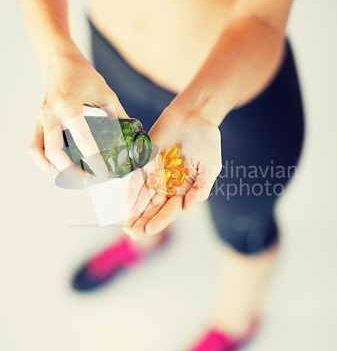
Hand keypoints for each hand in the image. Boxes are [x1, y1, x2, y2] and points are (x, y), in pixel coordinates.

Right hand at [29, 42, 128, 181]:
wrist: (60, 62)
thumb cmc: (83, 76)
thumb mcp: (106, 94)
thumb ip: (118, 116)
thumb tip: (133, 138)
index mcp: (69, 105)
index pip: (82, 138)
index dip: (93, 158)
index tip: (103, 172)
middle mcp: (51, 114)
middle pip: (53, 151)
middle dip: (70, 170)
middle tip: (88, 179)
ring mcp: (41, 118)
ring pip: (39, 152)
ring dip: (52, 168)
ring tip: (72, 177)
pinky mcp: (38, 122)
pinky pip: (35, 146)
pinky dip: (44, 160)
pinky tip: (59, 167)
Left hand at [124, 104, 221, 239]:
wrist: (195, 115)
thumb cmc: (206, 141)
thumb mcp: (211, 167)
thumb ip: (201, 188)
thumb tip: (187, 207)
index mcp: (184, 189)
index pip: (170, 209)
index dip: (160, 220)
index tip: (150, 229)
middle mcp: (168, 183)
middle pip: (154, 206)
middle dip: (143, 221)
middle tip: (133, 234)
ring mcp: (156, 172)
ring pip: (144, 196)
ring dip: (135, 211)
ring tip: (127, 226)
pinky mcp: (146, 159)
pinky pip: (138, 176)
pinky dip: (132, 189)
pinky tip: (128, 202)